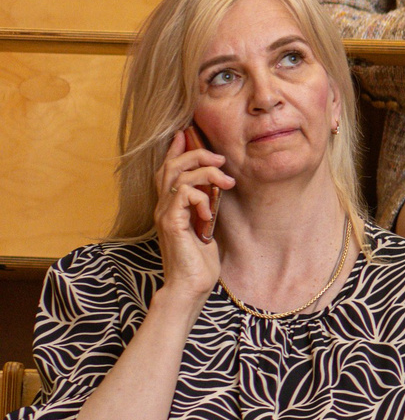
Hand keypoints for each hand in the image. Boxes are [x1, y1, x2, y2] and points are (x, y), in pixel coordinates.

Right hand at [154, 128, 229, 304]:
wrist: (191, 286)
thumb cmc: (200, 260)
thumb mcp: (206, 225)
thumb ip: (206, 204)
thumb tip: (218, 184)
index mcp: (170, 205)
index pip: (166, 169)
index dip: (175, 149)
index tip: (187, 132)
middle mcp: (162, 207)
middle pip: (171, 165)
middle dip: (196, 154)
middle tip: (219, 159)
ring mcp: (164, 214)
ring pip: (179, 175)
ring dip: (207, 173)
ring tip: (227, 184)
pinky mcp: (171, 223)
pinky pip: (185, 194)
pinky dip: (203, 197)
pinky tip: (210, 213)